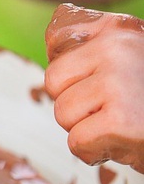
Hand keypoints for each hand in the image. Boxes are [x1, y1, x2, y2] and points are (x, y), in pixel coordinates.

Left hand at [45, 3, 143, 172]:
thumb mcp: (131, 54)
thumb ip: (96, 40)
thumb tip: (52, 42)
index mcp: (117, 32)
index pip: (57, 56)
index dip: (71, 84)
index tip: (101, 91)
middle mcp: (117, 50)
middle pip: (53, 85)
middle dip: (77, 106)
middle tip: (113, 110)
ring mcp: (119, 84)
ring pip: (63, 114)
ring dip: (87, 129)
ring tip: (121, 124)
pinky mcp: (122, 121)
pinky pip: (77, 141)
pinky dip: (94, 151)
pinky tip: (123, 142)